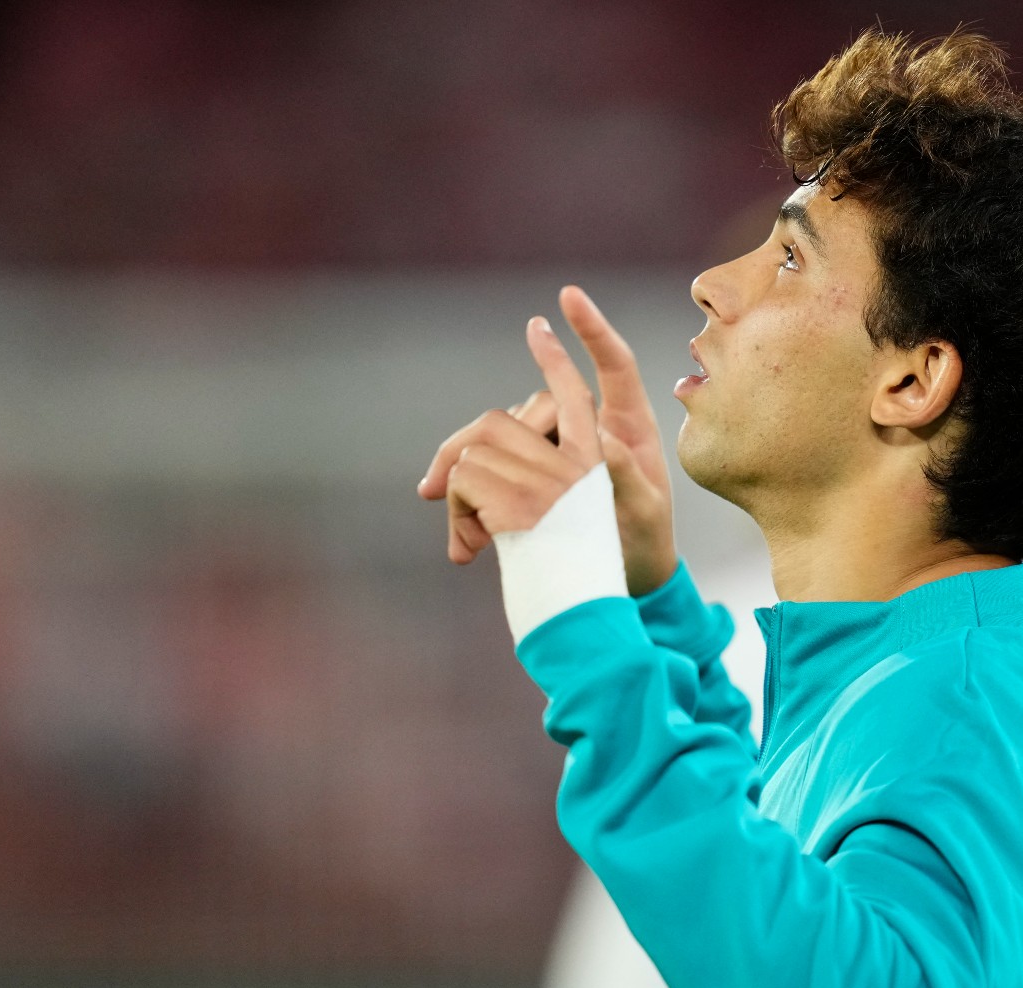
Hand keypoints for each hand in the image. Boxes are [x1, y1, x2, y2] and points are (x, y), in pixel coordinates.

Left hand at [416, 312, 602, 563]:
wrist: (588, 624)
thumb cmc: (569, 582)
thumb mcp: (561, 526)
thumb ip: (526, 488)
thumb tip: (449, 481)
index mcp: (592, 466)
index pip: (576, 398)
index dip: (555, 362)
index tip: (540, 327)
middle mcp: (576, 466)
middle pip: (497, 424)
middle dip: (456, 454)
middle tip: (429, 491)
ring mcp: (550, 483)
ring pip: (474, 453)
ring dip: (458, 498)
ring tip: (469, 540)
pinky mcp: (523, 503)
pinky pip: (464, 483)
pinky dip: (455, 518)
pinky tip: (471, 552)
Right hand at [417, 287, 677, 593]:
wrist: (627, 578)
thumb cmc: (645, 545)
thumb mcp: (644, 516)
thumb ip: (627, 478)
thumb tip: (601, 441)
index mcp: (627, 426)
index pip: (613, 364)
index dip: (593, 329)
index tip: (567, 296)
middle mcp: (590, 427)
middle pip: (535, 403)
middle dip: (485, 429)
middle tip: (445, 467)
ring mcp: (562, 447)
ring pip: (508, 429)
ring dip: (469, 458)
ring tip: (437, 495)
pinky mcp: (538, 470)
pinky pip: (498, 459)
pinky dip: (469, 482)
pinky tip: (454, 516)